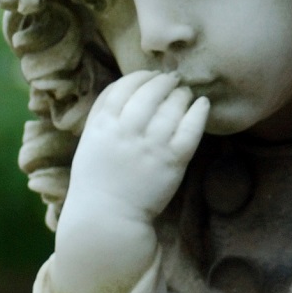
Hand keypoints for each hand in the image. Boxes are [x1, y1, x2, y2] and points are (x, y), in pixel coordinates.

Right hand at [67, 71, 209, 225]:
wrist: (107, 217)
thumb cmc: (96, 179)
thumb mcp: (89, 140)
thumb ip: (102, 112)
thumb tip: (124, 85)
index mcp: (104, 125)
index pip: (125, 86)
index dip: (141, 76)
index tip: (151, 76)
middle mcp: (127, 131)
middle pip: (151, 92)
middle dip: (164, 81)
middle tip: (172, 80)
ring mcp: (151, 146)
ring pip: (173, 106)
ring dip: (182, 94)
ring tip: (185, 93)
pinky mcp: (172, 162)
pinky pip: (191, 129)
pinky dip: (199, 112)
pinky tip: (202, 104)